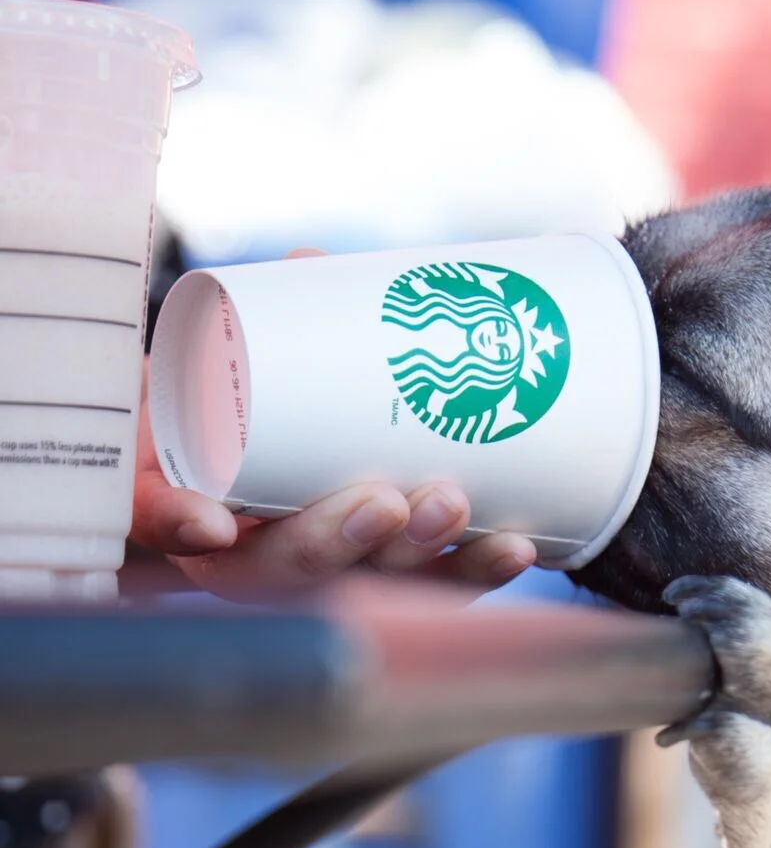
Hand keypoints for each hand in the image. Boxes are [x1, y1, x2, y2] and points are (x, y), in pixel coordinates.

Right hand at [128, 252, 536, 602]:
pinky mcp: (401, 569)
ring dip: (426, 556)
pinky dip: (478, 568)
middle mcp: (265, 564)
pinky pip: (439, 582)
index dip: (188, 530)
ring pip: (378, 583)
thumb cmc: (221, 407)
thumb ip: (241, 321)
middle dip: (347, 544)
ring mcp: (341, 572)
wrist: (253, 451)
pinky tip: (517, 548)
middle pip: (301, 573)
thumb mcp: (202, 366)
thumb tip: (308, 264)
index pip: (176, 530)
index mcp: (198, 521)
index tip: (213, 524)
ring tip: (454, 505)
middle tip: (383, 502)